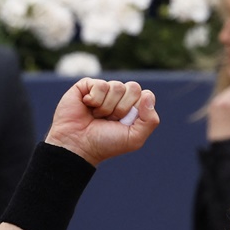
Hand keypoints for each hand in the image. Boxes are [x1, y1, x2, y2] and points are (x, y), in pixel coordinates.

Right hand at [44, 78, 158, 165]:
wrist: (78, 145)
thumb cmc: (106, 143)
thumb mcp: (134, 138)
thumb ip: (150, 120)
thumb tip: (148, 95)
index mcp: (133, 107)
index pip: (145, 95)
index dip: (136, 109)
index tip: (124, 122)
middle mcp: (119, 96)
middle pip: (134, 87)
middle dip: (122, 108)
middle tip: (110, 119)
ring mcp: (104, 90)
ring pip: (117, 86)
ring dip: (107, 107)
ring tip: (97, 116)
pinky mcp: (87, 85)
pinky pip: (100, 84)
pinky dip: (95, 100)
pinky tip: (87, 107)